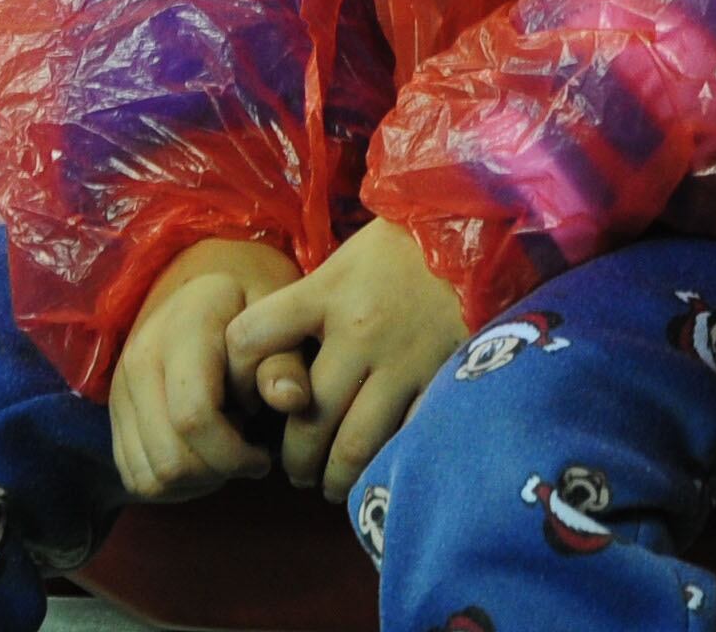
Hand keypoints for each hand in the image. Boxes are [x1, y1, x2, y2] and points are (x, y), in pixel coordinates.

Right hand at [111, 236, 300, 501]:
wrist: (204, 280)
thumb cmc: (253, 302)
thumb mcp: (281, 317)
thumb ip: (285, 360)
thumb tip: (290, 400)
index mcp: (184, 327)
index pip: (194, 416)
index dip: (234, 454)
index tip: (264, 455)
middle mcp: (141, 357)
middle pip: (169, 458)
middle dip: (217, 472)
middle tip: (247, 452)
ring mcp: (121, 386)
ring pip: (149, 476)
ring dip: (194, 480)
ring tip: (224, 448)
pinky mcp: (115, 410)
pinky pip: (135, 475)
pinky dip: (172, 482)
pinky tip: (201, 452)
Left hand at [222, 217, 473, 501]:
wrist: (476, 232)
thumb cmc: (402, 247)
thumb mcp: (345, 260)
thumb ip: (311, 304)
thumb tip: (274, 358)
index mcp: (326, 292)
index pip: (252, 337)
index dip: (239, 373)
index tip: (248, 398)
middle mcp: (358, 330)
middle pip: (306, 415)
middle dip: (295, 458)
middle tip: (295, 471)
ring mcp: (402, 360)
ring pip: (354, 443)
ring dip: (335, 476)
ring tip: (330, 484)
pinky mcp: (441, 380)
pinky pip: (406, 440)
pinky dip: (387, 466)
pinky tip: (379, 473)